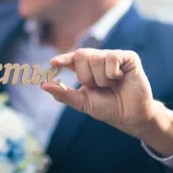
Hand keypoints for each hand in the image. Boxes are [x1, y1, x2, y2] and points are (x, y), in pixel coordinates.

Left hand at [40, 48, 157, 138]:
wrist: (129, 116)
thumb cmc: (107, 108)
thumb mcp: (82, 102)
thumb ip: (63, 93)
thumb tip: (43, 85)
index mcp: (87, 68)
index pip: (71, 59)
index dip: (62, 59)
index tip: (53, 63)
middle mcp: (99, 59)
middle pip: (80, 55)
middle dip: (85, 76)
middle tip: (97, 87)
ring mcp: (114, 56)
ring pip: (96, 58)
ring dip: (101, 79)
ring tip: (111, 85)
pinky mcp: (128, 57)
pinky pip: (112, 58)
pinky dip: (113, 73)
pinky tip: (120, 78)